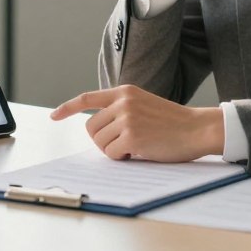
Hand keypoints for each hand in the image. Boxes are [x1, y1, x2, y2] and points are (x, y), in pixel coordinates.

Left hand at [50, 85, 223, 162]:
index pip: (88, 97)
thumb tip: (96, 129)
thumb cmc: (172, 122)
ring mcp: (126, 118)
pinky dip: (121, 158)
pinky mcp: (131, 136)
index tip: (54, 116)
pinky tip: (138, 152)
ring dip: (114, 150)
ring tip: (136, 145)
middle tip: (123, 144)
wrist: (196, 128)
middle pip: (91, 128)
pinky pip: (111, 154)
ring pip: (100, 143)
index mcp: (124, 92)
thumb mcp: (143, 105)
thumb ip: (121, 110)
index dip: (68, 107)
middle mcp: (122, 102)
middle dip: (103, 140)